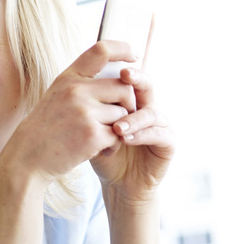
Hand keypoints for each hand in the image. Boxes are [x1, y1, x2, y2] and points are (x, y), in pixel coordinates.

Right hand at [0, 40, 138, 183]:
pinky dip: (114, 145)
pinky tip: (100, 150)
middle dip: (128, 103)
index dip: (122, 49)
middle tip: (119, 118)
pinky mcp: (92, 135)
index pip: (101, 50)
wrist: (26, 158)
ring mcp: (84, 112)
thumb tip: (118, 77)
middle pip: (123, 87)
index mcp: (69, 78)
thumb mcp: (58, 96)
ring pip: (123, 113)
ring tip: (103, 138)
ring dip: (119, 128)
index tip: (134, 56)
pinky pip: (119, 135)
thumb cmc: (46, 129)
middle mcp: (77, 90)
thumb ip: (82, 85)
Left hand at [89, 67, 173, 203]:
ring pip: (151, 111)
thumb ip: (89, 109)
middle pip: (146, 84)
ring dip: (133, 117)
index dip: (124, 65)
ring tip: (117, 127)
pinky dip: (142, 135)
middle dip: (136, 77)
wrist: (116, 183)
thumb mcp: (91, 127)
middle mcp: (147, 106)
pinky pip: (158, 134)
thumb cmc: (102, 152)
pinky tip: (126, 138)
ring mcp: (159, 124)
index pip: (128, 76)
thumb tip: (74, 84)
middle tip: (124, 75)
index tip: (113, 60)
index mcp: (129, 99)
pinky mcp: (168, 142)